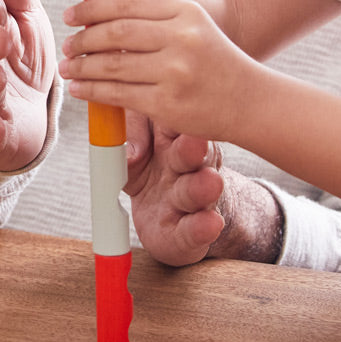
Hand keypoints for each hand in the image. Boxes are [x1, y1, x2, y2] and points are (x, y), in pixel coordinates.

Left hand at [62, 0, 259, 139]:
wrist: (249, 100)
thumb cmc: (213, 61)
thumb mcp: (193, 27)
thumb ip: (154, 20)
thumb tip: (98, 18)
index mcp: (185, 11)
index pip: (127, 3)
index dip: (92, 8)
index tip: (72, 15)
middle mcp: (181, 37)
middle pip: (116, 32)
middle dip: (83, 38)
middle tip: (68, 44)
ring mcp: (175, 71)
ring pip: (112, 64)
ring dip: (82, 66)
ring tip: (68, 67)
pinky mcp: (167, 103)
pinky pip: (118, 94)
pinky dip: (92, 90)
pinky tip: (80, 89)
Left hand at [125, 117, 225, 264]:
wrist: (172, 212)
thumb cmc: (153, 165)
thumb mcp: (135, 142)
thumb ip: (131, 134)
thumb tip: (130, 153)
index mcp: (172, 135)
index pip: (173, 119)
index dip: (171, 116)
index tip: (168, 109)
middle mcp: (190, 162)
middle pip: (193, 152)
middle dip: (192, 148)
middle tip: (195, 143)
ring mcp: (194, 197)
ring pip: (198, 190)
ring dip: (202, 187)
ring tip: (210, 184)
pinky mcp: (192, 232)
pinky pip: (197, 229)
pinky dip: (202, 227)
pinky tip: (209, 223)